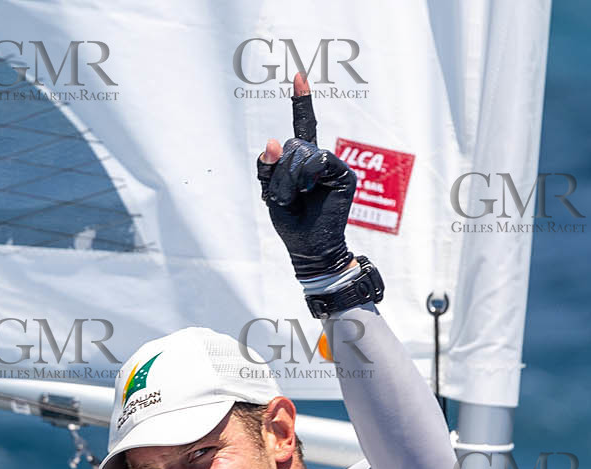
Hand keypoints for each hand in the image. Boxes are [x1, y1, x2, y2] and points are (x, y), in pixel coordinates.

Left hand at [256, 73, 356, 279]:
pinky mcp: (343, 174)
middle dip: (281, 171)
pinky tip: (309, 192)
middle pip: (292, 144)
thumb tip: (271, 141)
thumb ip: (269, 169)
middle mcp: (319, 159)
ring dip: (290, 178)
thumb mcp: (271, 194)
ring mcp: (333, 165)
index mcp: (302, 161)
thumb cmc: (291, 222)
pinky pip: (318, 161)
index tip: (299, 76)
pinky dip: (305, 177)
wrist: (311, 247)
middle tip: (288, 195)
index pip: (303, 127)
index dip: (302, 102)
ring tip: (298, 197)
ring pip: (301, 153)